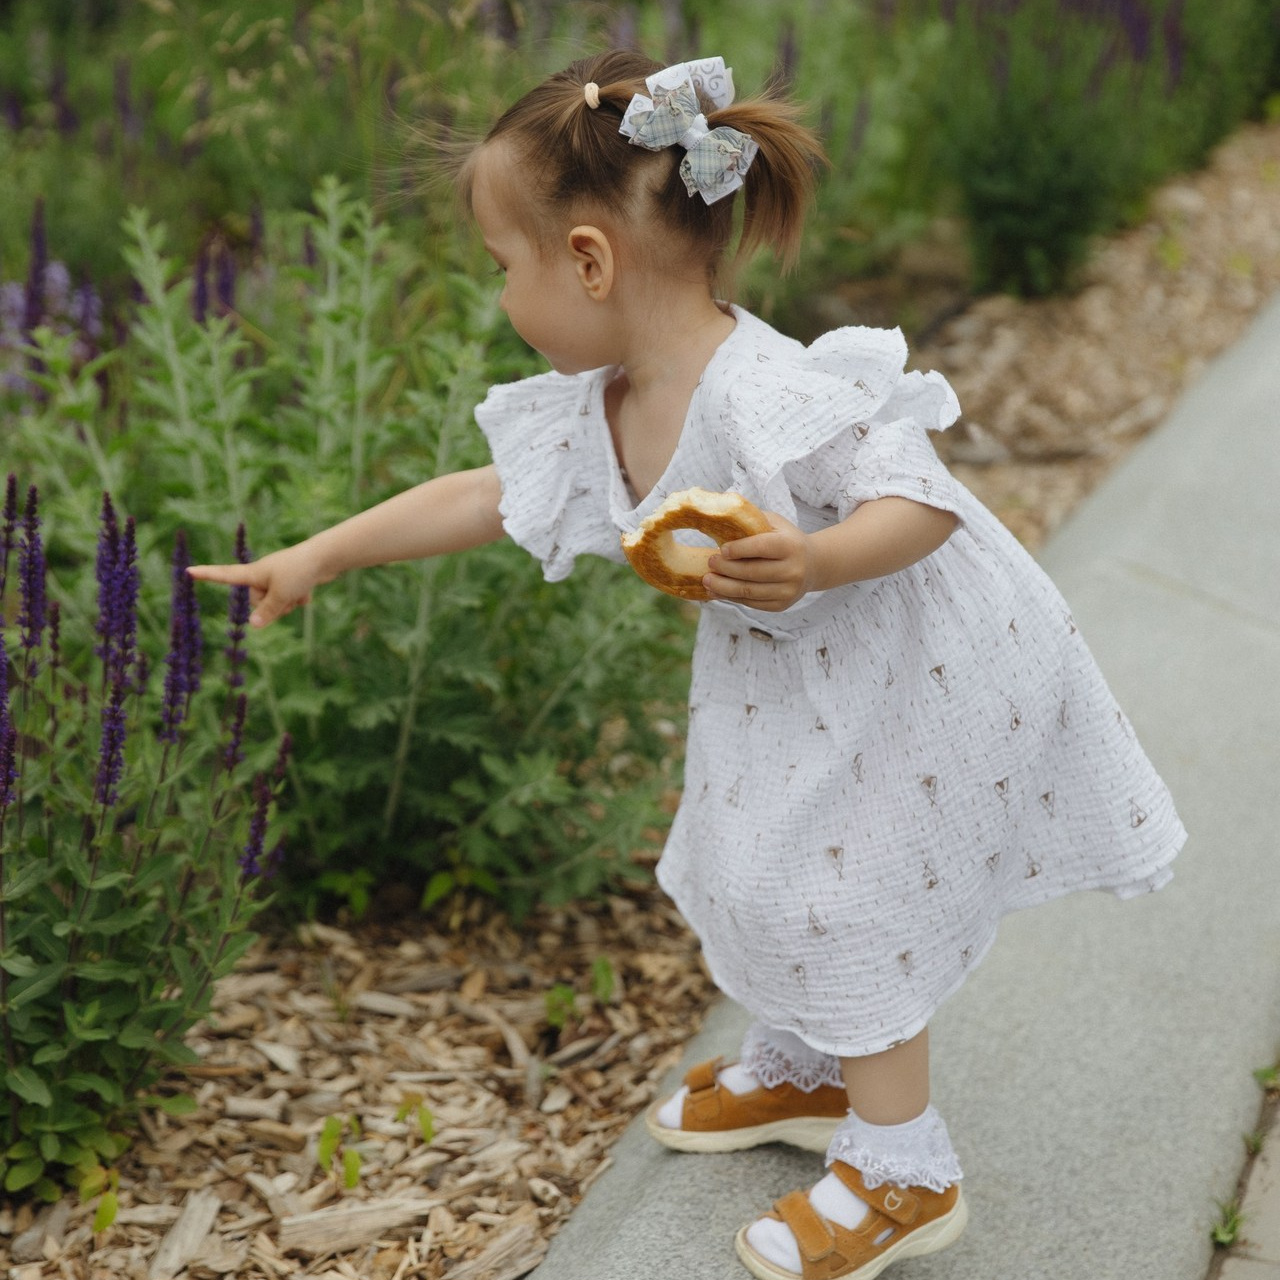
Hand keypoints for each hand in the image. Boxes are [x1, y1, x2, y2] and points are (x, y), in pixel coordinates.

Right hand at [187, 542, 327, 627]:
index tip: (188, 571)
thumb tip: (252, 626)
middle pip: (256, 601)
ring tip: (299, 592)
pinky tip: (308, 592)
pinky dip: (299, 599)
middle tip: (286, 596)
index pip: (225, 575)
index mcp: (253, 573)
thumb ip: (266, 612)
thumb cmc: (299, 572)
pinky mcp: (291, 581)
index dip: (207, 575)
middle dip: (272, 605)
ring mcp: (277, 578)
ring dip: (287, 604)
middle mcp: (262, 575)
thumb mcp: (280, 596)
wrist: (326, 558)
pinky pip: (290, 599)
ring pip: (275, 604)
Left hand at [703, 512, 814, 611]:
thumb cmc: (786, 539)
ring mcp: (789, 590)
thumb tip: (720, 515)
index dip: (740, 549)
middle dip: (726, 569)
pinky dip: (732, 598)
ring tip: (707, 581)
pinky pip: (752, 603)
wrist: (813, 565)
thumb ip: (752, 520)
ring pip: (749, 591)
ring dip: (724, 587)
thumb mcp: (775, 524)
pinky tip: (718, 592)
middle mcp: (793, 570)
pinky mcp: (782, 605)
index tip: (721, 549)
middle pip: (752, 572)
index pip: (762, 547)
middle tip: (709, 563)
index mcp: (791, 545)